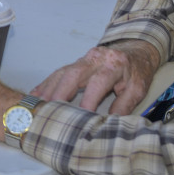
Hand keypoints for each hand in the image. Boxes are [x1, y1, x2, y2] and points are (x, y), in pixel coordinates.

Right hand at [31, 42, 158, 114]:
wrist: (135, 51)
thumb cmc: (137, 72)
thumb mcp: (138, 89)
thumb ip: (125, 105)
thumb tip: (110, 123)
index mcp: (113, 65)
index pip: (98, 83)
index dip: (88, 100)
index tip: (81, 117)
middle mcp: (95, 59)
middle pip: (73, 74)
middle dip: (60, 93)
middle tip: (51, 112)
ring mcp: (82, 59)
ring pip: (62, 73)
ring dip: (49, 90)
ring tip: (38, 106)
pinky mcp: (75, 62)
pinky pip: (58, 73)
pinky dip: (46, 85)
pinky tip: (35, 96)